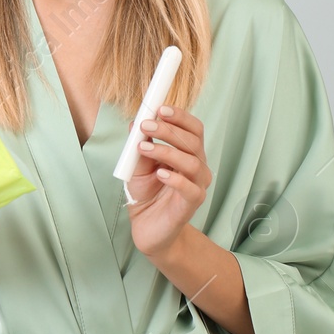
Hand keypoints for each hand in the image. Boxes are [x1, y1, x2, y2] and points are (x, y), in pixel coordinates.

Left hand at [125, 105, 212, 260]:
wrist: (147, 225)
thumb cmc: (147, 191)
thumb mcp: (138, 163)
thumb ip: (140, 143)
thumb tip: (135, 123)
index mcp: (188, 152)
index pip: (193, 128)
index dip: (180, 116)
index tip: (159, 108)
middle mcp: (197, 166)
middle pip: (193, 141)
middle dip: (169, 130)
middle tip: (146, 125)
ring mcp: (197, 185)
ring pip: (192, 162)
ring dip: (167, 151)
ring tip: (144, 148)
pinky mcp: (192, 203)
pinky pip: (190, 188)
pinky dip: (175, 179)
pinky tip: (159, 174)